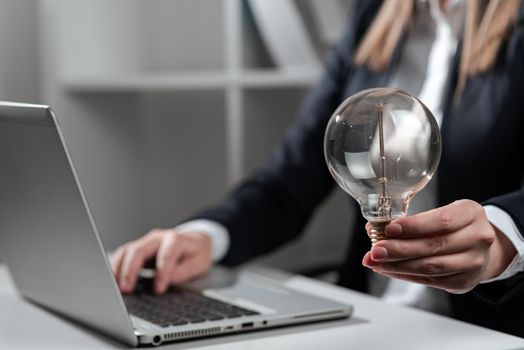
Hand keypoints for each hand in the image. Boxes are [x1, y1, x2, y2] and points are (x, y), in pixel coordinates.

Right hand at [110, 228, 211, 293]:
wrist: (194, 242)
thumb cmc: (196, 253)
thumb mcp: (199, 262)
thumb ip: (185, 270)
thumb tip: (170, 278)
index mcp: (175, 239)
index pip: (165, 255)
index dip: (162, 273)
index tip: (159, 289)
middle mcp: (157, 238)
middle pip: (139, 250)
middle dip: (131, 270)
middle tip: (127, 289)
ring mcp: (145, 242)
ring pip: (127, 251)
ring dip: (119, 269)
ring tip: (116, 286)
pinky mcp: (138, 248)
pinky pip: (123, 254)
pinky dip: (116, 266)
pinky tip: (113, 280)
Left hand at [362, 200, 516, 293]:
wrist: (479, 249)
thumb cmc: (453, 227)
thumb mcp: (439, 213)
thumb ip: (410, 221)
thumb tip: (374, 228)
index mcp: (471, 213)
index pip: (441, 221)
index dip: (413, 226)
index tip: (389, 229)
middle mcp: (478, 238)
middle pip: (434, 246)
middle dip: (399, 249)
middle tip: (376, 250)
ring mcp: (474, 262)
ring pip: (431, 267)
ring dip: (398, 265)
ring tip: (376, 262)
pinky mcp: (463, 281)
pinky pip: (430, 280)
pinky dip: (405, 275)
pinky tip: (388, 270)